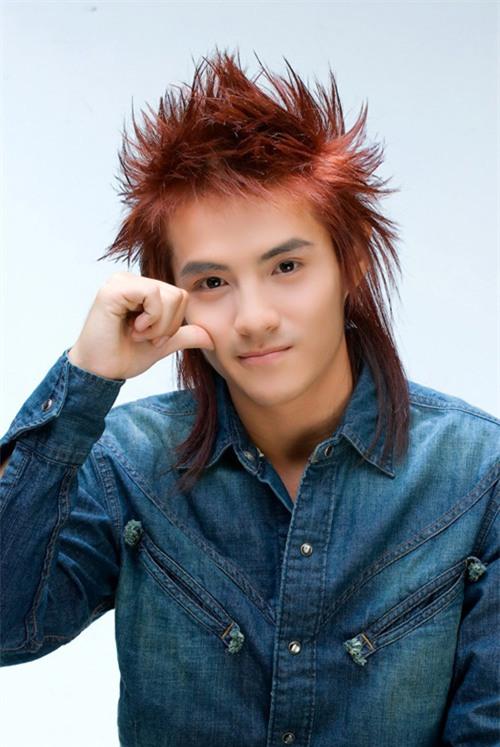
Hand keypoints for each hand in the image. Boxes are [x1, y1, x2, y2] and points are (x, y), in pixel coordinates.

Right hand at [67, 271, 213, 379]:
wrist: (99, 372)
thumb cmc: (123, 356)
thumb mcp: (161, 345)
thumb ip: (183, 335)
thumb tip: (211, 338)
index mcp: (142, 290)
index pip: (180, 296)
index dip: (174, 324)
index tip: (153, 339)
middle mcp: (131, 281)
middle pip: (178, 295)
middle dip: (168, 325)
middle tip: (144, 337)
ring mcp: (121, 282)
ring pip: (169, 294)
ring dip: (158, 324)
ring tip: (137, 333)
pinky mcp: (114, 288)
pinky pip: (153, 295)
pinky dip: (150, 319)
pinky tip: (132, 328)